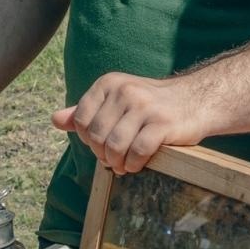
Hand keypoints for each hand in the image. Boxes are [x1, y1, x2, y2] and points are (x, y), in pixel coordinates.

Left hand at [52, 72, 202, 175]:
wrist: (194, 101)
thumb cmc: (151, 105)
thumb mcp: (116, 101)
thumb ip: (86, 110)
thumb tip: (55, 120)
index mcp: (109, 83)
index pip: (80, 120)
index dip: (87, 139)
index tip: (101, 145)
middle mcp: (125, 91)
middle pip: (96, 136)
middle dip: (102, 154)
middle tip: (113, 159)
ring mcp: (144, 106)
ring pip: (115, 146)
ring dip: (117, 163)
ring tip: (123, 165)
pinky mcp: (162, 123)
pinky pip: (137, 151)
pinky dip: (133, 164)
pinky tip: (137, 164)